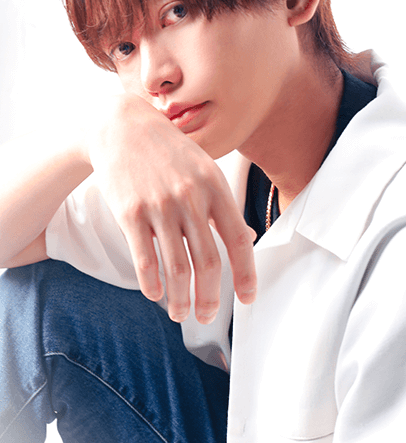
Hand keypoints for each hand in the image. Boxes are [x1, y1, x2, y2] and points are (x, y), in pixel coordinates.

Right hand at [88, 93, 256, 322]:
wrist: (121, 127)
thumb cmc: (168, 151)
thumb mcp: (204, 169)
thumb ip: (223, 206)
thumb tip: (246, 239)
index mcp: (215, 187)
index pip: (238, 241)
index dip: (246, 275)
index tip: (247, 298)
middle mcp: (190, 198)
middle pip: (208, 263)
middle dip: (210, 298)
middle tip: (206, 316)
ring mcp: (159, 206)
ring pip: (176, 268)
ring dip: (180, 299)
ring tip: (180, 312)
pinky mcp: (130, 213)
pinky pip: (145, 260)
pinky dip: (152, 284)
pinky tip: (156, 294)